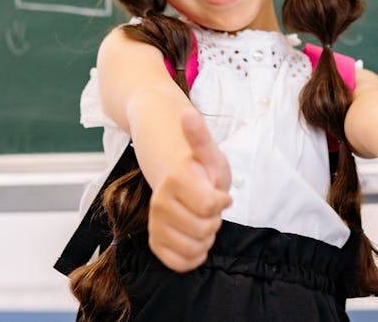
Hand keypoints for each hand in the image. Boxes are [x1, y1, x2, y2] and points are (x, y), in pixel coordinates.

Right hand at [147, 109, 231, 271]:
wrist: (180, 182)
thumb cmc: (200, 169)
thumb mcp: (209, 153)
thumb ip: (199, 136)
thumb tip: (187, 113)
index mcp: (176, 180)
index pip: (212, 206)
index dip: (222, 202)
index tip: (218, 193)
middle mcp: (160, 203)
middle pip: (205, 229)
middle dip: (215, 220)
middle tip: (209, 207)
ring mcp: (155, 225)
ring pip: (195, 248)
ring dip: (206, 237)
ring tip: (201, 219)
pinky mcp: (156, 244)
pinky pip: (182, 264)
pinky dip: (195, 255)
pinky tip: (195, 238)